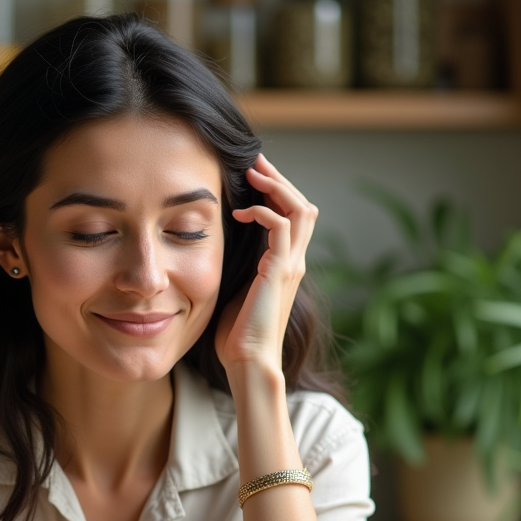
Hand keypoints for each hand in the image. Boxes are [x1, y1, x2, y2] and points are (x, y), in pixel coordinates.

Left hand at [214, 153, 318, 378]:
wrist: (248, 361)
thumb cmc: (237, 334)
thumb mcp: (236, 289)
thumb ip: (238, 266)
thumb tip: (218, 246)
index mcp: (286, 265)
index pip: (292, 216)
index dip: (276, 191)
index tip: (252, 173)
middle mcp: (294, 261)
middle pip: (303, 205)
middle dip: (279, 179)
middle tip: (255, 160)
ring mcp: (291, 266)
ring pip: (300, 209)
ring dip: (277, 186)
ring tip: (254, 173)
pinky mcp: (281, 271)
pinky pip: (282, 227)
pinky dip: (264, 212)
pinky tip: (242, 213)